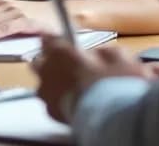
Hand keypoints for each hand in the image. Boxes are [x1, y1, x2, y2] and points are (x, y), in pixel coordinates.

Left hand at [32, 38, 154, 123]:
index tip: (63, 42)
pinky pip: (52, 102)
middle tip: (69, 66)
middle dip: (50, 62)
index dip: (56, 41)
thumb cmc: (115, 83)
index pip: (48, 39)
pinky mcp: (51, 114)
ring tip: (74, 89)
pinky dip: (61, 102)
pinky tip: (76, 104)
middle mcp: (47, 71)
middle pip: (40, 62)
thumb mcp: (118, 58)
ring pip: (44, 84)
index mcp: (61, 52)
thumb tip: (98, 54)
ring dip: (55, 83)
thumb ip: (103, 52)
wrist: (111, 119)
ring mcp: (46, 94)